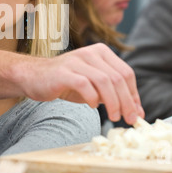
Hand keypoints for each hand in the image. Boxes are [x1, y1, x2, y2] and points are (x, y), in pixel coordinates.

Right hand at [16, 43, 144, 124]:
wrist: (34, 76)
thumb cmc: (66, 82)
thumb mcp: (94, 88)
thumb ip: (114, 95)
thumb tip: (137, 112)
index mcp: (101, 52)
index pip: (126, 73)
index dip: (134, 94)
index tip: (136, 112)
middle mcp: (90, 53)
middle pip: (118, 78)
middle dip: (127, 102)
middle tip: (129, 119)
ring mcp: (76, 61)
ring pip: (104, 81)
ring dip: (113, 102)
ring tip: (114, 117)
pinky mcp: (64, 72)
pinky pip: (85, 85)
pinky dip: (92, 98)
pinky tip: (92, 106)